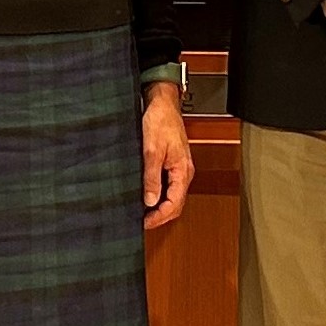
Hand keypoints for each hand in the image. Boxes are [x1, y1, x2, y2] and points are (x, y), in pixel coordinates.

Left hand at [141, 82, 193, 229]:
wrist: (162, 103)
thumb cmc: (160, 121)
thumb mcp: (152, 150)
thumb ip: (152, 177)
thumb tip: (150, 200)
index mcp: (182, 170)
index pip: (175, 204)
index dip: (160, 217)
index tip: (144, 223)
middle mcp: (183, 172)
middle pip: (175, 204)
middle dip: (160, 216)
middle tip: (142, 222)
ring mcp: (178, 168)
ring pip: (172, 196)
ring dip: (159, 206)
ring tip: (142, 213)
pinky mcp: (171, 163)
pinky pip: (167, 185)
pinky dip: (157, 195)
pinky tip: (145, 195)